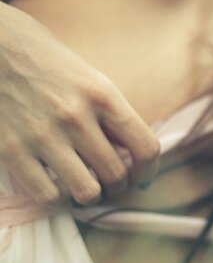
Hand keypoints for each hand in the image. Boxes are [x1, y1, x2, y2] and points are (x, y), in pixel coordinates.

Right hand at [0, 3, 159, 205]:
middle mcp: (76, 116)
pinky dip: (59, 199)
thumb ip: (111, 116)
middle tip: (112, 185)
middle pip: (117, 174)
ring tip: (87, 188)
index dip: (149, 171)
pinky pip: (48, 196)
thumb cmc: (47, 62)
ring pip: (88, 192)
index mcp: (102, 95)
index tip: (141, 178)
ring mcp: (42, 134)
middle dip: (120, 187)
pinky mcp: (11, 150)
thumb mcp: (90, 79)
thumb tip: (132, 156)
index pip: (145, 148)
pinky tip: (59, 188)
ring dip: (92, 196)